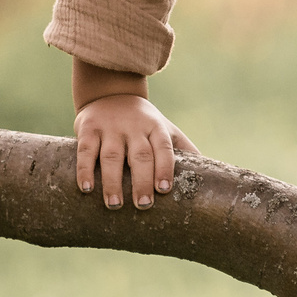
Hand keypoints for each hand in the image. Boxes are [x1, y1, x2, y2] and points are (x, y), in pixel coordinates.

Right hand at [75, 91, 196, 209]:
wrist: (110, 91)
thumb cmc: (143, 122)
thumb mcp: (164, 129)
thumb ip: (184, 148)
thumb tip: (211, 172)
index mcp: (156, 128)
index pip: (164, 148)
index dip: (165, 168)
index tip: (164, 190)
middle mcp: (134, 127)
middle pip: (140, 155)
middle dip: (142, 181)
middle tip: (143, 205)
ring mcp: (110, 128)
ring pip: (112, 156)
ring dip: (113, 182)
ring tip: (115, 204)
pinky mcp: (88, 128)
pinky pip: (86, 150)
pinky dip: (84, 170)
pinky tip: (86, 188)